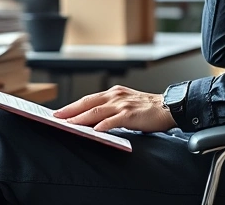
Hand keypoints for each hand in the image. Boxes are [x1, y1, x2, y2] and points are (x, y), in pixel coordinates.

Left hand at [52, 85, 175, 132]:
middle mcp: (115, 96)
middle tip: (56, 117)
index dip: (72, 106)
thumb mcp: (125, 105)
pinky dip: (103, 125)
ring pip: (97, 110)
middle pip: (87, 103)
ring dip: (81, 118)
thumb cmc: (147, 109)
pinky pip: (114, 120)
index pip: (88, 99)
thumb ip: (110, 110)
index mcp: (113, 93)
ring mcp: (122, 104)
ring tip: (69, 124)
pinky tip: (95, 130)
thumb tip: (92, 121)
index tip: (59, 112)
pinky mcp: (131, 114)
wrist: (168, 107)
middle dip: (70, 110)